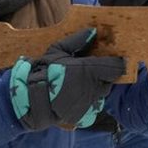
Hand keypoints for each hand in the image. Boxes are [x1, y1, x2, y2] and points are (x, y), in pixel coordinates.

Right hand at [9, 28, 125, 129]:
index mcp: (91, 70)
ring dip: (94, 90)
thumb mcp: (57, 50)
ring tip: (78, 87)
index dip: (116, 64)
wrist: (30, 99)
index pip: (117, 67)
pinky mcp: (84, 116)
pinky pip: (91, 107)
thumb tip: (92, 31)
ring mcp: (90, 103)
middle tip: (90, 73)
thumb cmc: (43, 71)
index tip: (114, 60)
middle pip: (109, 82)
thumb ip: (77, 40)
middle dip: (102, 77)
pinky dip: (86, 103)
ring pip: (100, 95)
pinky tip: (73, 99)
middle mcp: (94, 88)